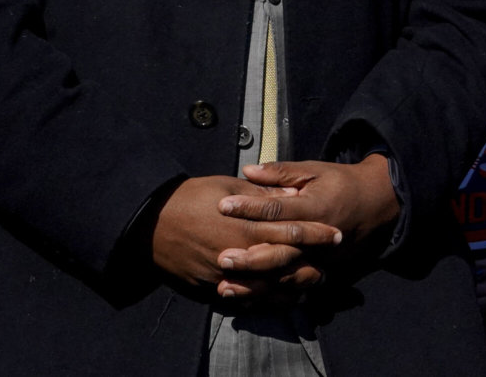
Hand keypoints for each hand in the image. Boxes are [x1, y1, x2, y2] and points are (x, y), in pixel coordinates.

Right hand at [151, 175, 340, 293]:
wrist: (150, 223)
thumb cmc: (191, 198)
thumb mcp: (229, 187)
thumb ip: (262, 194)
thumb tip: (291, 194)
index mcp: (246, 225)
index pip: (291, 231)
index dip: (316, 234)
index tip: (336, 234)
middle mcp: (239, 253)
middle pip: (284, 263)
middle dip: (311, 262)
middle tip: (330, 261)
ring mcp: (225, 274)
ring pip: (267, 287)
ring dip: (292, 285)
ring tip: (312, 281)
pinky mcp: (211, 287)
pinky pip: (244, 298)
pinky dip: (265, 299)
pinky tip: (279, 296)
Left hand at [213, 156, 400, 297]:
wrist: (375, 203)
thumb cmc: (341, 183)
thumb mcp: (315, 170)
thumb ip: (282, 173)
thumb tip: (248, 171)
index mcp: (315, 208)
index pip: (277, 210)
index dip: (249, 207)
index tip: (222, 206)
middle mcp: (318, 238)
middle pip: (280, 250)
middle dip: (249, 256)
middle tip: (221, 257)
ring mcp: (321, 257)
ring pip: (284, 274)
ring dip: (255, 282)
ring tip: (224, 286)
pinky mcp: (322, 269)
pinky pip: (293, 286)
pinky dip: (269, 295)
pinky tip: (246, 299)